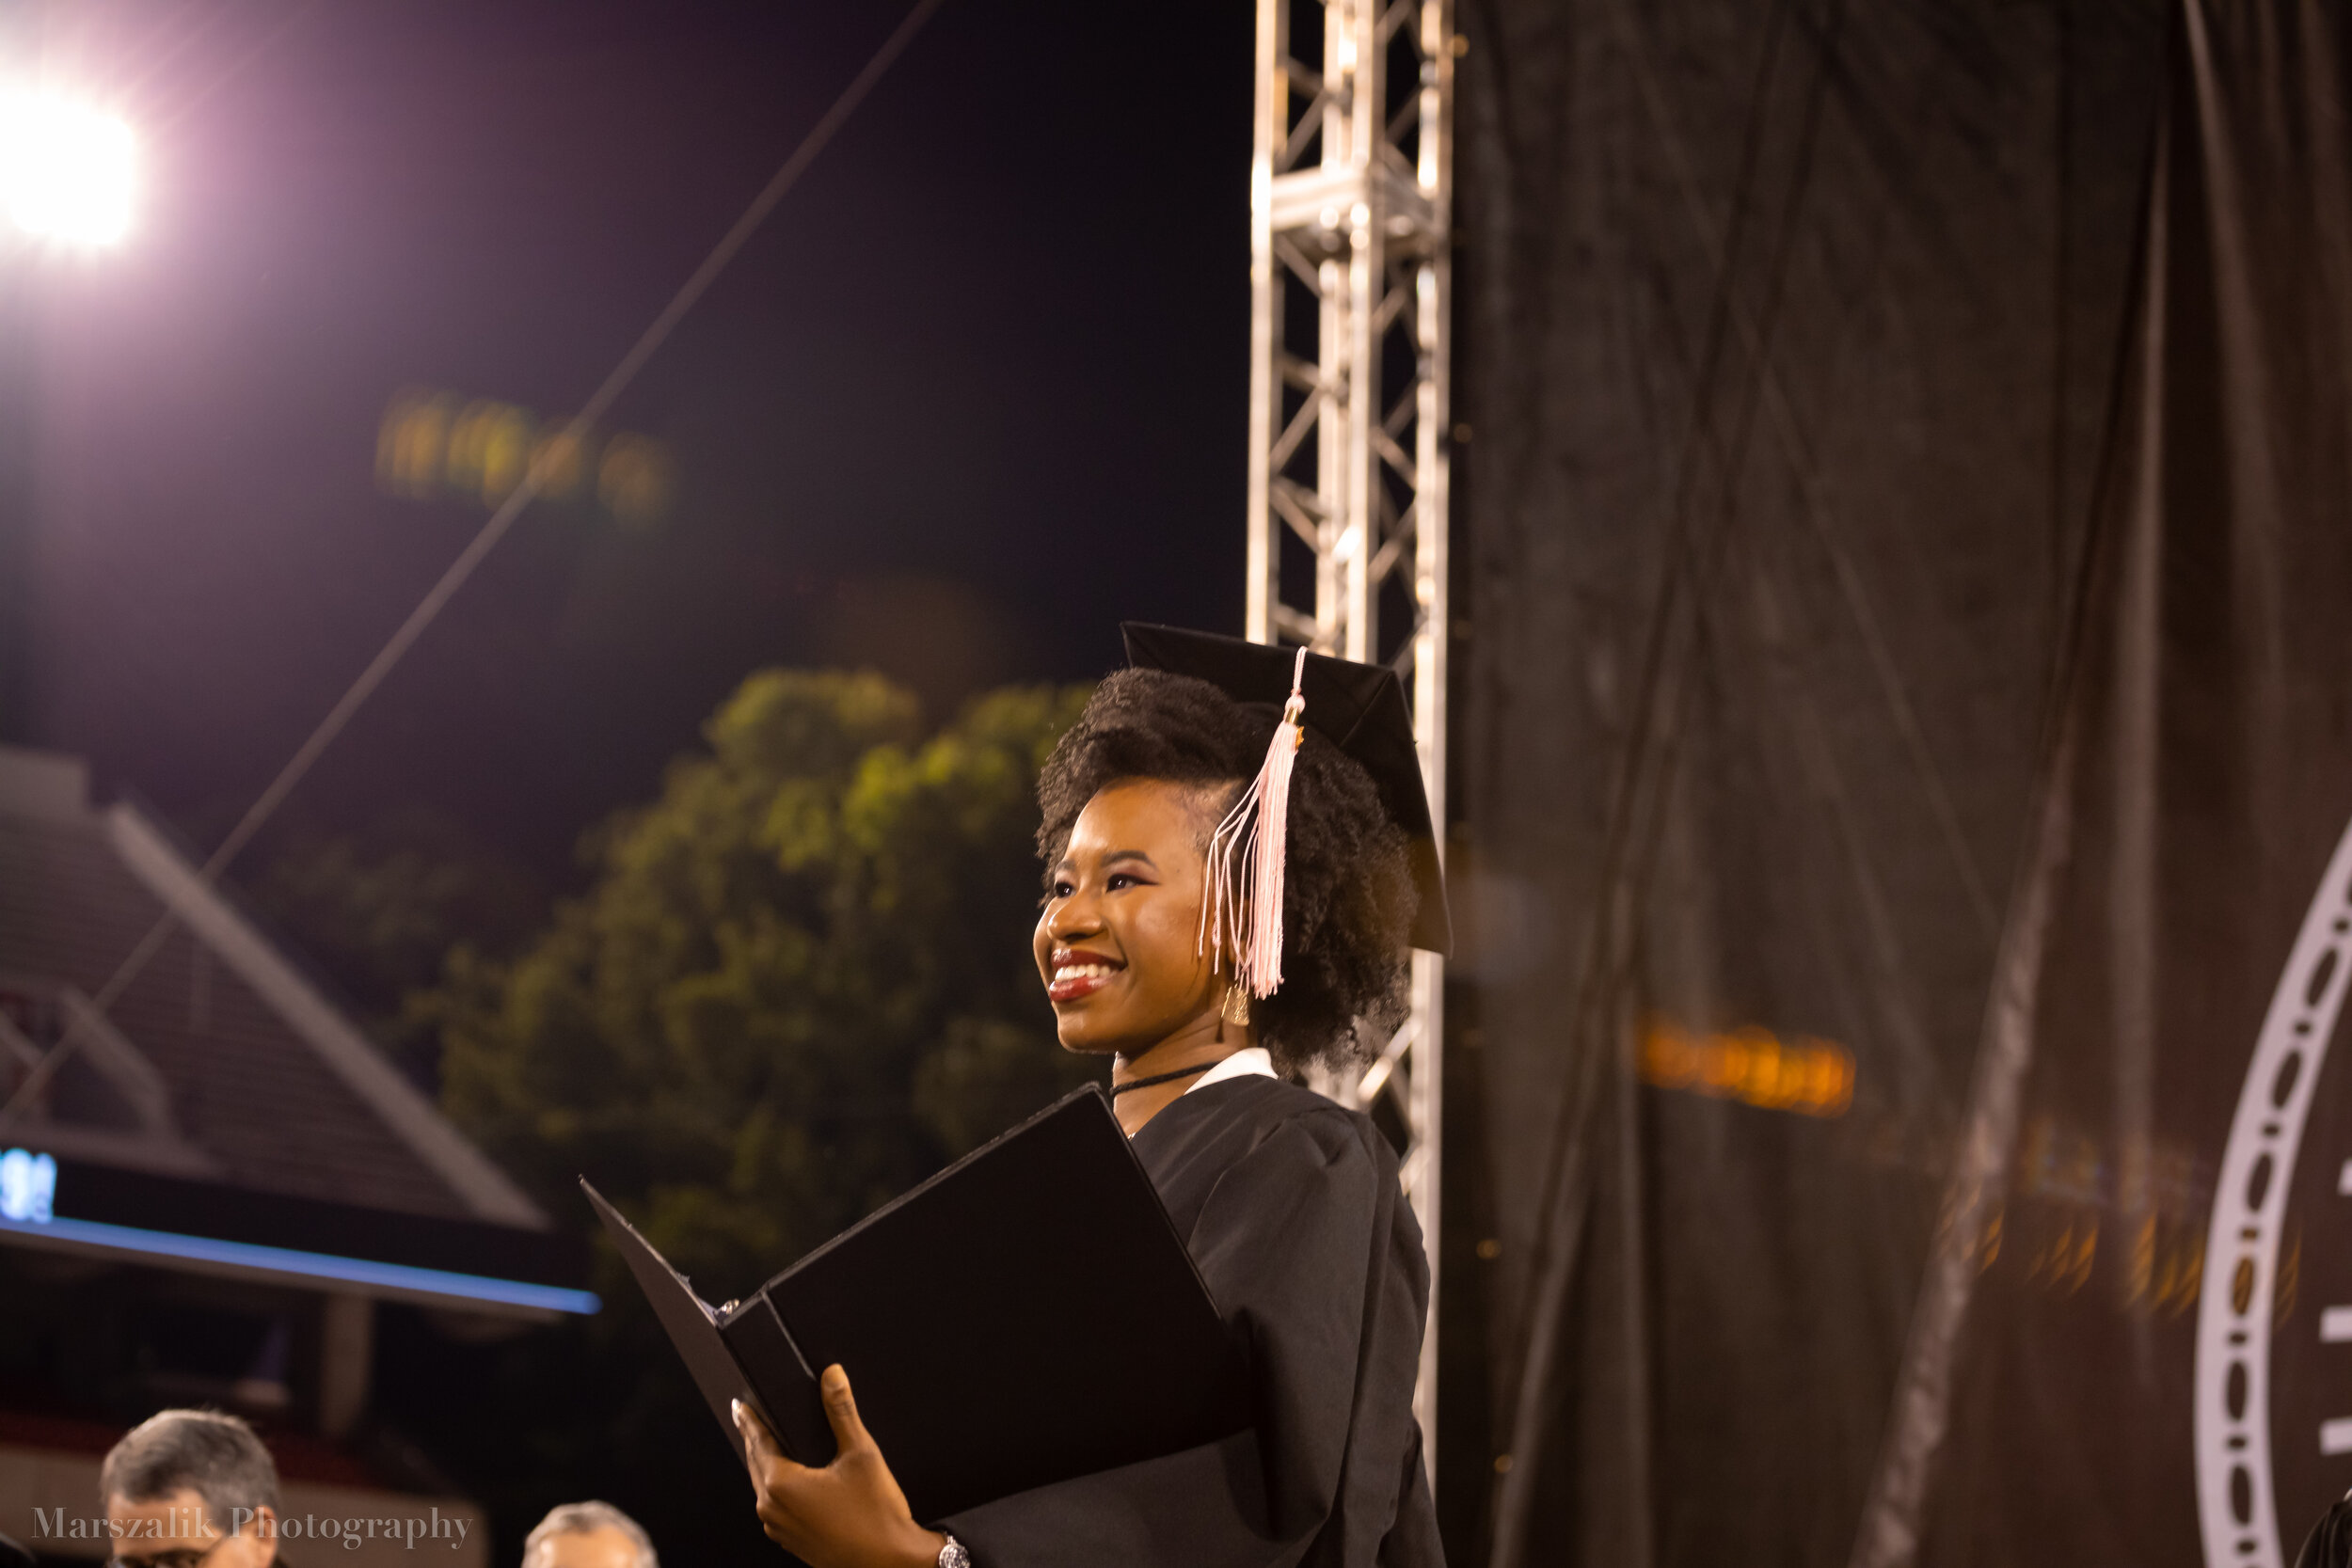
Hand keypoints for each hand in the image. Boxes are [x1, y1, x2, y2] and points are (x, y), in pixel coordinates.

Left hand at [734, 1367, 947, 1567]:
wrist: (889, 1561)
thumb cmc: (876, 1515)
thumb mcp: (861, 1453)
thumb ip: (842, 1411)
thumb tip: (832, 1376)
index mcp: (781, 1485)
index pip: (758, 1441)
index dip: (749, 1419)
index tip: (740, 1405)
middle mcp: (772, 1509)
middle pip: (756, 1464)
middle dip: (753, 1439)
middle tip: (749, 1419)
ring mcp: (779, 1528)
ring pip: (763, 1487)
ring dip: (763, 1464)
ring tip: (768, 1445)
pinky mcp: (790, 1540)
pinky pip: (774, 1506)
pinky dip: (775, 1487)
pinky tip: (790, 1479)